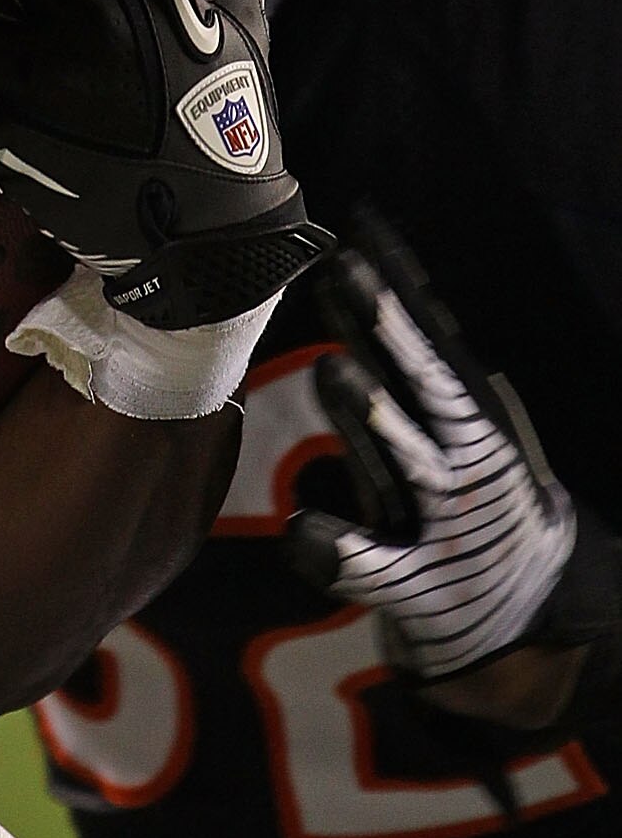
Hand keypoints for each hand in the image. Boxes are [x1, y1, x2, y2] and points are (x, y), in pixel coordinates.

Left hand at [287, 218, 579, 681]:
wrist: (533, 609)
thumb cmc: (475, 502)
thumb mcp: (459, 426)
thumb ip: (414, 364)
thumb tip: (369, 275)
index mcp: (468, 420)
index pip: (431, 340)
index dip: (397, 286)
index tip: (362, 229)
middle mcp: (461, 461)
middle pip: (420, 384)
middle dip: (383, 329)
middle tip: (342, 271)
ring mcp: (443, 523)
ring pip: (405, 462)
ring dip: (372, 418)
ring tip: (333, 369)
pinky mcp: (418, 585)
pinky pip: (374, 568)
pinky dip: (341, 551)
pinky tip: (304, 530)